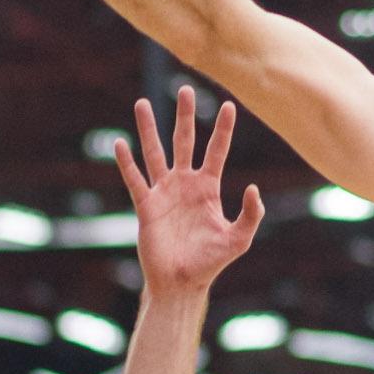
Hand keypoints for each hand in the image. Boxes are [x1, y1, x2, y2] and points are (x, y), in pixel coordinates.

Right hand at [116, 87, 264, 296]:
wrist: (181, 283)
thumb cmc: (210, 263)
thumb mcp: (239, 239)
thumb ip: (250, 214)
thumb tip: (253, 187)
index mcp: (208, 188)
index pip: (216, 151)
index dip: (223, 129)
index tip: (229, 105)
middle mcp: (185, 184)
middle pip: (184, 141)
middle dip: (185, 116)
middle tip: (185, 89)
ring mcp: (164, 193)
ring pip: (155, 153)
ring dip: (149, 129)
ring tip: (143, 102)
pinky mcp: (146, 206)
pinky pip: (135, 180)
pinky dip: (127, 163)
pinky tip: (120, 144)